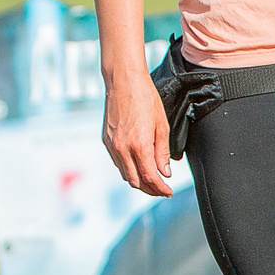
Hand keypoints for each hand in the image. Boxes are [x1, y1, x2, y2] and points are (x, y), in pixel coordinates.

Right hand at [103, 70, 174, 197]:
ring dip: (138, 182)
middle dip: (150, 189)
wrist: (123, 81)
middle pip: (135, 181)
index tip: (168, 192)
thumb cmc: (145, 98)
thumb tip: (164, 173)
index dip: (160, 188)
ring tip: (152, 181)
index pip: (149, 177)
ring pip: (124, 174)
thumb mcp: (161, 124)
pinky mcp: (106, 140)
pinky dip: (128, 170)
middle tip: (162, 190)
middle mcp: (122, 148)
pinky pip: (117, 163)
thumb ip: (162, 151)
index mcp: (139, 145)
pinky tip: (138, 167)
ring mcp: (112, 145)